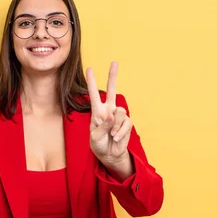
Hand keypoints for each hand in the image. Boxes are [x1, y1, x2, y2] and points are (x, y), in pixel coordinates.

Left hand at [86, 61, 133, 177]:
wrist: (109, 155)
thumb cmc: (99, 144)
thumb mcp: (95, 137)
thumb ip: (103, 125)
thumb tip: (112, 115)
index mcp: (97, 112)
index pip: (93, 94)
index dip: (92, 82)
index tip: (89, 69)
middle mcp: (108, 110)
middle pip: (112, 90)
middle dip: (113, 76)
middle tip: (114, 62)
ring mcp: (118, 116)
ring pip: (120, 112)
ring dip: (115, 125)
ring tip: (111, 135)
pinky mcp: (127, 123)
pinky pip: (126, 123)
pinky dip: (120, 131)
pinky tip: (116, 137)